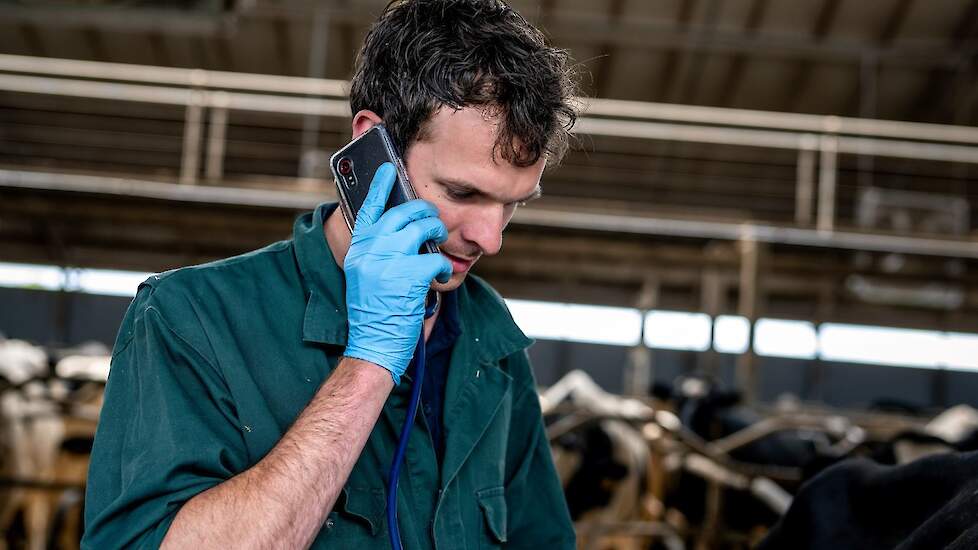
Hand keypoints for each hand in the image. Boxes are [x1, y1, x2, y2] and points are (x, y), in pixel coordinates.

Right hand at [342, 163, 451, 383]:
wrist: (372, 346)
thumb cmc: (375, 315)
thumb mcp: (367, 277)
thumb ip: (378, 253)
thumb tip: (402, 233)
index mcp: (358, 250)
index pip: (368, 210)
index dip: (379, 187)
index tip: (388, 169)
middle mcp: (370, 251)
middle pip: (401, 214)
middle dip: (423, 212)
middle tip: (433, 218)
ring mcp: (387, 262)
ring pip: (421, 229)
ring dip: (437, 232)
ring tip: (440, 242)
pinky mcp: (407, 277)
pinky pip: (434, 259)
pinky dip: (442, 266)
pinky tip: (440, 274)